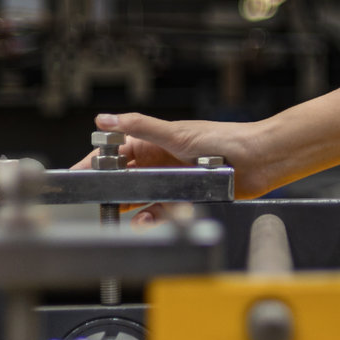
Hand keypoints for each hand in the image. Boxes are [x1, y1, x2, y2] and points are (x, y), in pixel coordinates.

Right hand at [72, 112, 279, 200]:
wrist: (260, 160)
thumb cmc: (226, 139)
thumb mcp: (177, 133)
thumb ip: (140, 127)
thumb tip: (105, 119)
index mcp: (154, 143)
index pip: (115, 153)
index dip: (96, 164)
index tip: (79, 175)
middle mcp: (161, 162)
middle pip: (125, 181)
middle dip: (114, 193)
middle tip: (105, 202)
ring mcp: (173, 182)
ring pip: (142, 200)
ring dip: (135, 209)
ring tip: (133, 215)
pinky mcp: (187, 200)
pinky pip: (163, 212)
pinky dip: (154, 218)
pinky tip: (151, 219)